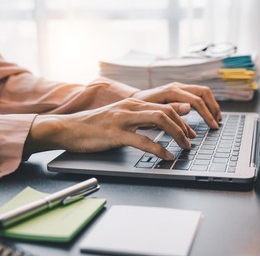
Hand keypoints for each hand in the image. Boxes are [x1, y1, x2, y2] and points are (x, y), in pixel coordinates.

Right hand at [24, 98, 195, 159]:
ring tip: (184, 147)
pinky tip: (166, 156)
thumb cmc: (93, 126)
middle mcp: (130, 107)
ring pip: (159, 120)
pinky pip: (143, 141)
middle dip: (183, 127)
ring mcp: (123, 119)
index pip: (165, 106)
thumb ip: (139, 117)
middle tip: (191, 141)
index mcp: (132, 103)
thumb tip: (160, 122)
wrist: (67, 128)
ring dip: (176, 134)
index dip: (181, 119)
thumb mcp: (119, 117)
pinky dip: (159, 149)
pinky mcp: (115, 134)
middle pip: (167, 111)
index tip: (189, 132)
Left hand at [131, 82, 221, 128]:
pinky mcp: (179, 92)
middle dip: (213, 108)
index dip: (207, 114)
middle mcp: (177, 86)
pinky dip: (205, 105)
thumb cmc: (140, 108)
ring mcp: (179, 88)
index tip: (213, 126)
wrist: (131, 101)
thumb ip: (171, 110)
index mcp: (172, 91)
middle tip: (217, 122)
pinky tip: (207, 115)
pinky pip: (197, 95)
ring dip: (211, 105)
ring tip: (216, 119)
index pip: (196, 100)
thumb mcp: (153, 112)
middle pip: (204, 92)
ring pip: (203, 92)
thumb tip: (189, 108)